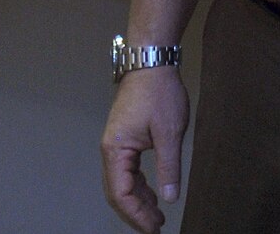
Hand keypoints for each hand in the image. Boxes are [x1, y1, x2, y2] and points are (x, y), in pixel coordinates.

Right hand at [101, 66, 189, 232]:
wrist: (151, 62)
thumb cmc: (159, 93)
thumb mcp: (169, 132)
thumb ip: (168, 167)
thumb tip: (169, 198)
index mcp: (116, 151)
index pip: (121, 194)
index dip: (137, 215)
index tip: (154, 228)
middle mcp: (110, 150)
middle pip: (117, 192)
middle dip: (136, 213)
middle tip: (156, 228)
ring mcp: (115, 144)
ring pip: (121, 183)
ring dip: (138, 200)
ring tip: (156, 215)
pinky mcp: (124, 138)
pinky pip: (127, 170)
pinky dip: (138, 185)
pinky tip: (152, 192)